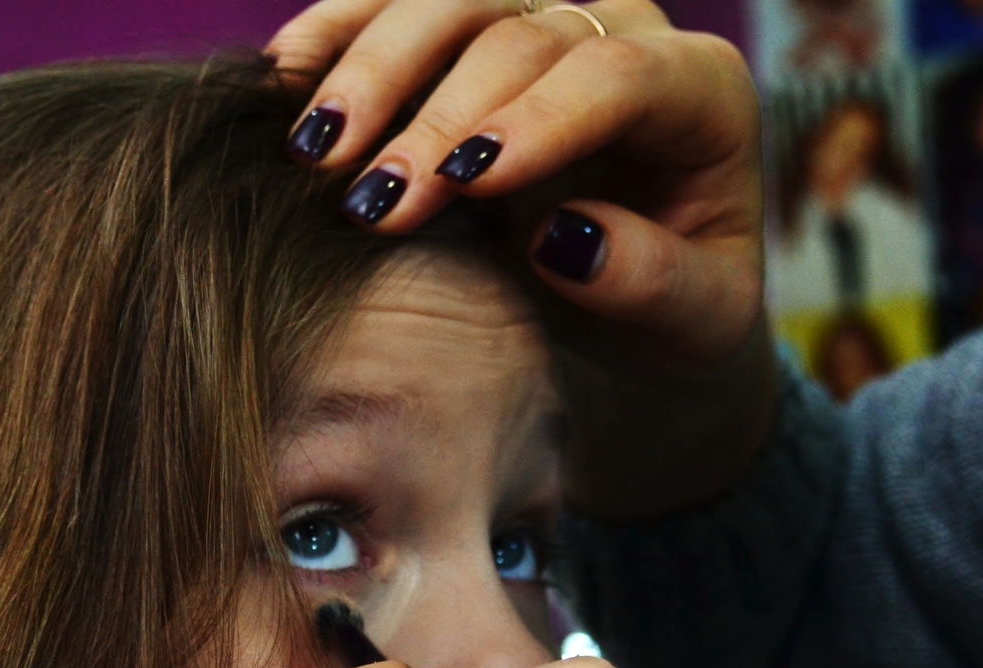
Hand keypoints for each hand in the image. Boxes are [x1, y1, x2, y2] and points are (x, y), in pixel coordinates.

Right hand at [269, 0, 779, 518]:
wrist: (643, 292)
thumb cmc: (677, 306)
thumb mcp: (700, 322)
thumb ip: (656, 283)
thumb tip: (567, 239)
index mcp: (699, 92)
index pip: (620, 76)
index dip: (540, 119)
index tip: (470, 180)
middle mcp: (620, 33)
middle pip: (519, 32)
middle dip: (436, 117)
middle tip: (371, 203)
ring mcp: (539, 20)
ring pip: (449, 2)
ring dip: (372, 71)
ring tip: (314, 151)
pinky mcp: (468, 37)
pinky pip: (393, 9)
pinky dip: (335, 38)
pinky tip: (282, 82)